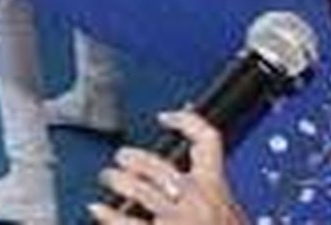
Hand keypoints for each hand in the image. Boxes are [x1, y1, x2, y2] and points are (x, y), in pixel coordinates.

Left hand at [90, 110, 247, 224]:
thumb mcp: (231, 217)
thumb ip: (214, 201)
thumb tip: (192, 187)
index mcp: (218, 188)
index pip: (207, 140)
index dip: (186, 120)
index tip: (166, 117)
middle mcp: (197, 199)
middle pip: (158, 163)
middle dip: (133, 158)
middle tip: (121, 159)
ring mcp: (179, 219)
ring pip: (139, 188)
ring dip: (118, 181)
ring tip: (108, 179)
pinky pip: (127, 223)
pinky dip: (109, 214)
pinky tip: (98, 209)